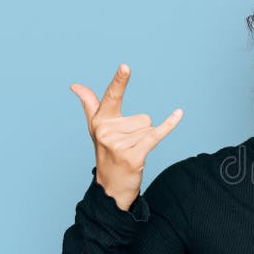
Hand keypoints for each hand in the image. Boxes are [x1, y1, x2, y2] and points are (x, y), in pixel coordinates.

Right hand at [70, 63, 183, 209]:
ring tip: (132, 151)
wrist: (111, 187)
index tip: (126, 66)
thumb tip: (75, 85)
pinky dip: (169, 125)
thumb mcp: (96, 128)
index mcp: (99, 121)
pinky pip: (157, 135)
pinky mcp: (133, 156)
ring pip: (149, 128)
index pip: (112, 97)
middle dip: (140, 131)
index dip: (120, 81)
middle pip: (142, 118)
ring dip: (145, 140)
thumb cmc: (107, 152)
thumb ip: (89, 105)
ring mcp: (119, 144)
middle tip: (127, 145)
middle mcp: (107, 131)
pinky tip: (179, 113)